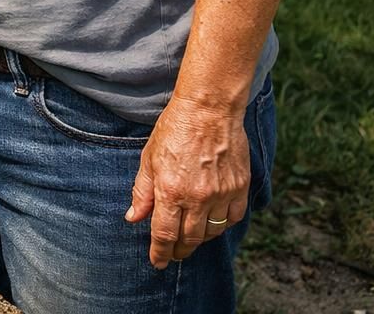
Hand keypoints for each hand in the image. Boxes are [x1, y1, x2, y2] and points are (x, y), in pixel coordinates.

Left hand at [126, 96, 250, 268]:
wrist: (208, 110)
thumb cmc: (174, 129)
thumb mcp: (149, 158)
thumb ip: (142, 191)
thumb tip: (134, 217)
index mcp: (171, 190)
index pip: (164, 233)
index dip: (160, 252)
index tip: (157, 262)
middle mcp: (198, 197)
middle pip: (189, 238)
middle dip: (179, 250)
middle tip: (173, 254)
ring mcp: (222, 194)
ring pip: (212, 232)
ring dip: (200, 239)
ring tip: (190, 237)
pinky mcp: (240, 187)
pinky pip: (233, 218)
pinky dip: (222, 225)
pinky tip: (213, 222)